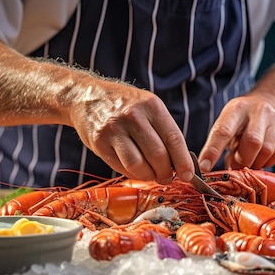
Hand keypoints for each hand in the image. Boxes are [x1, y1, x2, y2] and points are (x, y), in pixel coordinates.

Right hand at [68, 76, 194, 183]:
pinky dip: (132, 173)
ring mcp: (114, 129)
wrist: (86, 97)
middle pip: (157, 155)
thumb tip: (181, 163)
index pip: (173, 138)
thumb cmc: (124, 105)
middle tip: (167, 177)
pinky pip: (121, 167)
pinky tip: (136, 169)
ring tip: (152, 175)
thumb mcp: (148, 107)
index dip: (183, 161)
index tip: (188, 175)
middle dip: (166, 173)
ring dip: (149, 176)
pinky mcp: (99, 142)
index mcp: (151, 106)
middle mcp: (133, 116)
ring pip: (138, 165)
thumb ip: (163, 131)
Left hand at [198, 93, 274, 170]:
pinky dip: (266, 162)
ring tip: (248, 160)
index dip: (213, 151)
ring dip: (254, 163)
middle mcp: (259, 111)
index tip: (204, 167)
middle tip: (236, 166)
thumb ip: (220, 144)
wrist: (272, 103)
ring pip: (266, 151)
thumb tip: (214, 171)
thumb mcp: (228, 124)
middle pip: (252, 142)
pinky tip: (260, 157)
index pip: (223, 131)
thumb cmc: (243, 120)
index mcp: (237, 108)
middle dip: (242, 160)